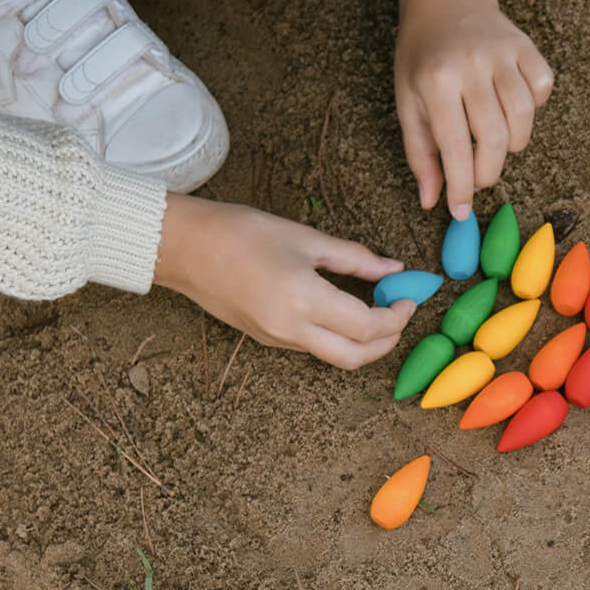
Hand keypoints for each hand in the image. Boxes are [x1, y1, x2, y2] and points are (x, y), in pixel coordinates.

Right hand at [154, 194, 415, 368]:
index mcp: (304, 300)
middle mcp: (290, 329)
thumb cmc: (240, 232)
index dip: (397, 316)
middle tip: (399, 311)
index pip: (368, 327)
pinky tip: (343, 310)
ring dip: (364, 342)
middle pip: (357, 357)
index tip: (409, 297)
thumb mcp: (305, 238)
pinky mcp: (265, 339)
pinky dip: (338, 337)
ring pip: (335, 357)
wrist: (181, 247)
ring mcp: (275, 339)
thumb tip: (394, 269)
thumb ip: (355, 258)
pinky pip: (312, 348)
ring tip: (375, 307)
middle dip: (388, 340)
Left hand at [395, 0, 552, 217]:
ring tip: (494, 140)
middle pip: (494, 139)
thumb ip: (420, 152)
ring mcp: (502, 53)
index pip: (454, 147)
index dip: (461, 186)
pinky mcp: (526, 46)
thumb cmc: (421, 56)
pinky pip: (543, 89)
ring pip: (524, 119)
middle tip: (478, 176)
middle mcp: (471, 66)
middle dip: (488, 172)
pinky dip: (534, 107)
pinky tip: (513, 105)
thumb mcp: (407, 101)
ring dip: (513, 144)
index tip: (461, 211)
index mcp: (436, 81)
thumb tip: (432, 200)